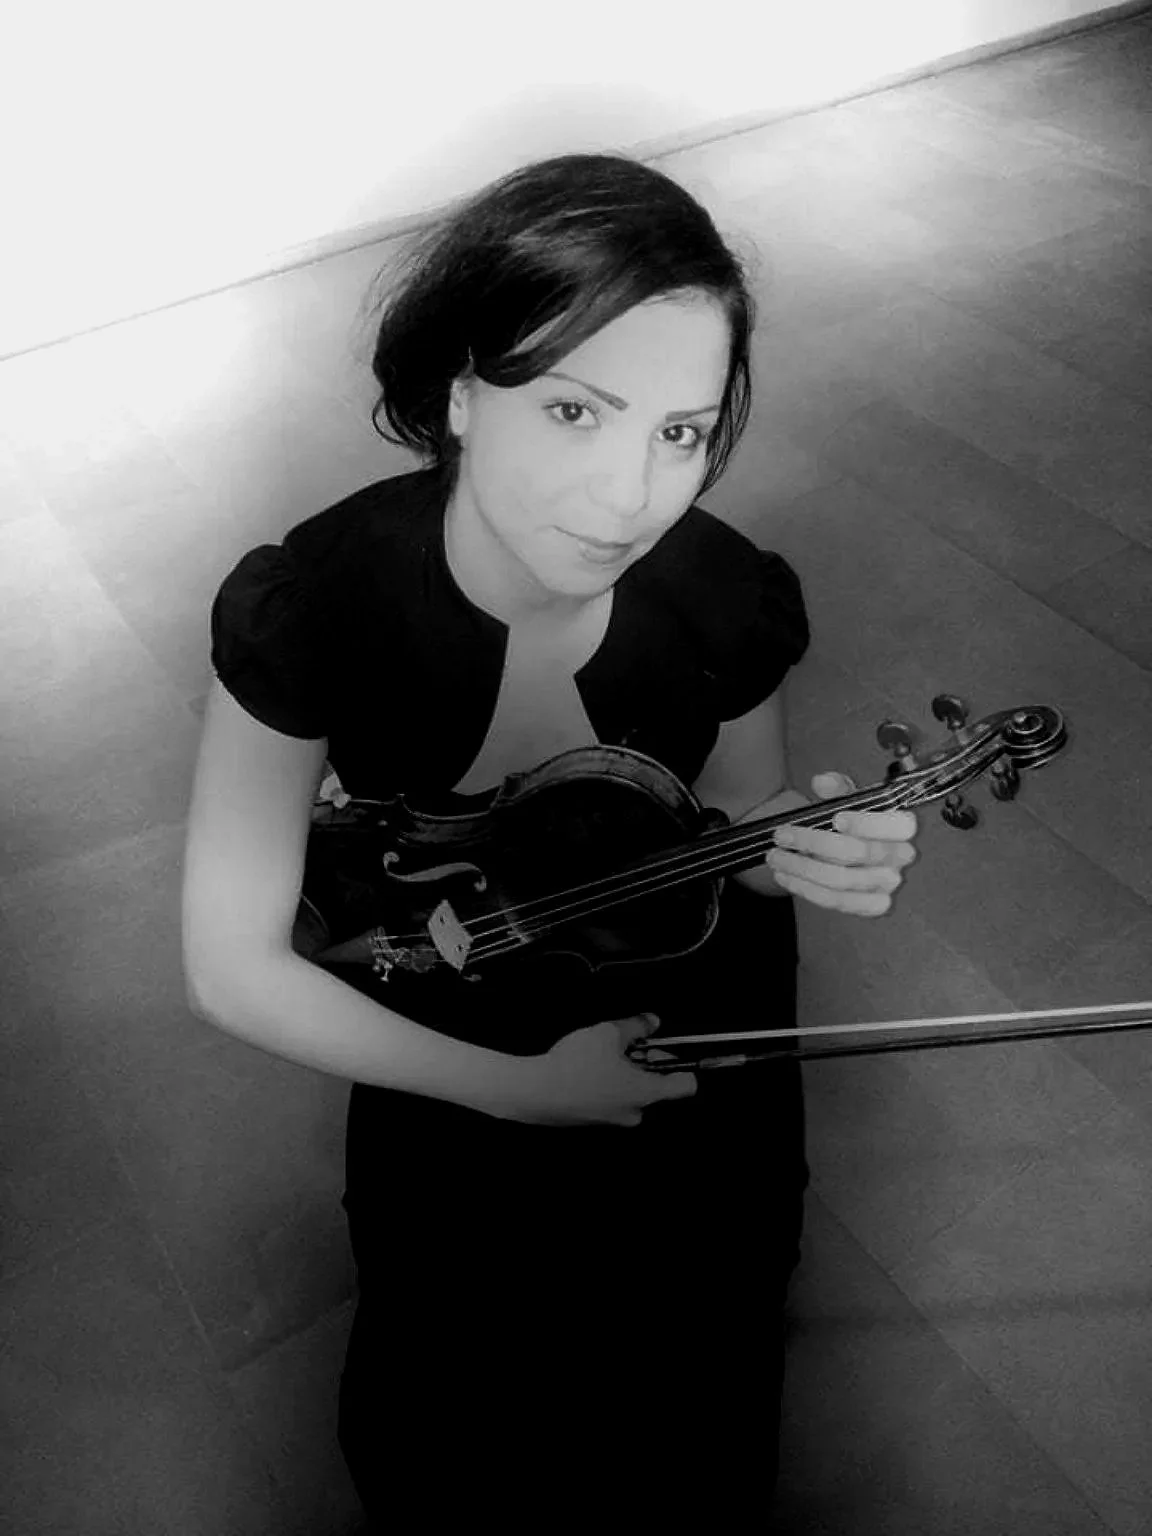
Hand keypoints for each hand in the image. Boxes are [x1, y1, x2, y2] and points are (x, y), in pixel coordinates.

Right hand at [499, 1013, 696, 1127]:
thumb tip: (653, 1021)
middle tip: (623, 1043)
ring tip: (600, 1052)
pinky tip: (584, 1068)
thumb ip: (635, 1026)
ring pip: (630, 1092)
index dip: (680, 1063)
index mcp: (647, 1093)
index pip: (686, 1085)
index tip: (660, 1048)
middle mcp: (635, 1112)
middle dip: (643, 1063)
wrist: (536, 1092)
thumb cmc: (579, 1063)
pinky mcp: (593, 1121)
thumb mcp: (609, 1033)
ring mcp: (612, 1120)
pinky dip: (605, 1084)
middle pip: (655, 1087)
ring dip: (622, 1073)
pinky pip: (610, 1099)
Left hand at [762, 771, 916, 915]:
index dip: (868, 824)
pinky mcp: (873, 906)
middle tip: (781, 835)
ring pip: (842, 880)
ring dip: (802, 868)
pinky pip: (837, 901)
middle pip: (860, 852)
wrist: (837, 850)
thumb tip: (823, 782)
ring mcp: (888, 884)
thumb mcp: (843, 798)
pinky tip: (785, 877)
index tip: (836, 819)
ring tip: (775, 857)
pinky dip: (806, 889)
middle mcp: (901, 856)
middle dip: (814, 842)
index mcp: (901, 826)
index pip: (900, 826)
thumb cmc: (844, 821)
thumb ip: (835, 787)